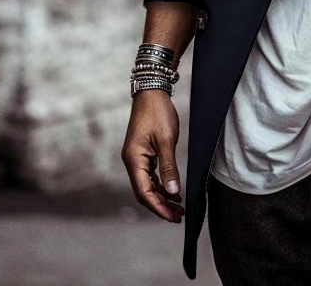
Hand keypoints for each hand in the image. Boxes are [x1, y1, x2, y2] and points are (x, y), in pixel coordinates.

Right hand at [121, 89, 184, 222]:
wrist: (152, 92)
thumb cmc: (157, 112)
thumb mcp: (166, 140)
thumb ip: (169, 167)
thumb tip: (174, 191)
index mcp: (133, 159)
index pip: (144, 192)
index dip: (158, 207)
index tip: (172, 217)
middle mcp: (132, 161)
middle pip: (144, 191)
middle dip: (161, 205)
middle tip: (178, 216)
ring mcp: (136, 157)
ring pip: (148, 184)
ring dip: (162, 196)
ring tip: (179, 207)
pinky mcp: (143, 153)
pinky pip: (150, 175)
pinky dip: (161, 184)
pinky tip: (173, 190)